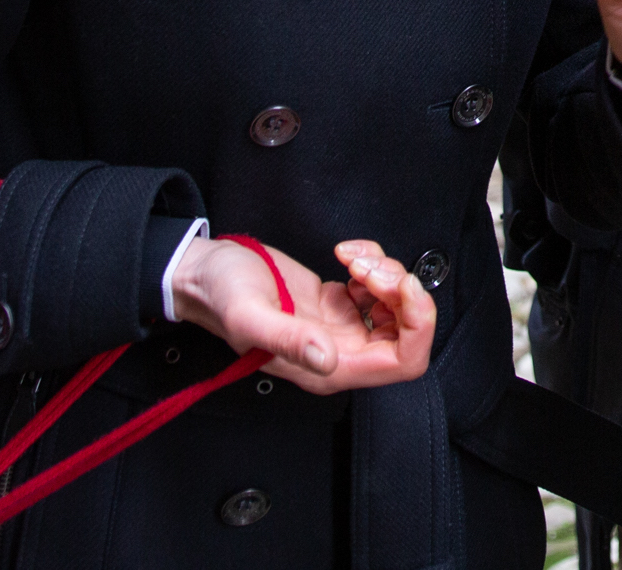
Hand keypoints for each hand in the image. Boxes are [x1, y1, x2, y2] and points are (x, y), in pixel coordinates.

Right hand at [169, 234, 434, 394]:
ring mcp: (341, 327)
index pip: (404, 361)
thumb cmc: (220, 296)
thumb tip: (328, 358)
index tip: (399, 287)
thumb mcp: (248, 315)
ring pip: (397, 305)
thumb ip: (287, 339)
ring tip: (351, 258)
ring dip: (386, 271)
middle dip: (402, 292)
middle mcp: (340, 352)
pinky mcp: (338, 302)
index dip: (416, 325)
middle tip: (368, 267)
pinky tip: (345, 253)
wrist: (204, 273)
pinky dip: (372, 260)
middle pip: (408, 331)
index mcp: (326, 367)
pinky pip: (378, 284)